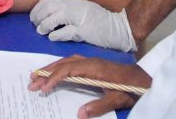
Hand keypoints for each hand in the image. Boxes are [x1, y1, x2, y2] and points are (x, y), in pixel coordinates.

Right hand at [29, 55, 149, 117]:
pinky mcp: (93, 65)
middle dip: (46, 72)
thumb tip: (79, 114)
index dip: (53, 78)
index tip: (43, 89)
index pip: (68, 70)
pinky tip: (55, 72)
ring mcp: (91, 62)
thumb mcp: (116, 99)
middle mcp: (89, 61)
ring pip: (66, 61)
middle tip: (31, 82)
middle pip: (63, 63)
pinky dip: (60, 67)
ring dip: (51, 68)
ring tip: (37, 76)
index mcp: (93, 68)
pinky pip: (72, 62)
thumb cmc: (130, 88)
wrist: (143, 78)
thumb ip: (98, 107)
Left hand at [30, 0, 135, 50]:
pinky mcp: (84, 31)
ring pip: (54, 18)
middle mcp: (74, 6)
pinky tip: (53, 38)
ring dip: (44, 26)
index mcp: (72, 0)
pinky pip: (65, 32)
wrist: (119, 27)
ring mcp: (79, 18)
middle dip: (38, 16)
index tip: (34, 17)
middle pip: (48, 7)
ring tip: (42, 32)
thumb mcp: (81, 8)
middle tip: (36, 25)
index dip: (38, 8)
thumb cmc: (99, 19)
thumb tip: (49, 14)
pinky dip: (56, 35)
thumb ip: (67, 8)